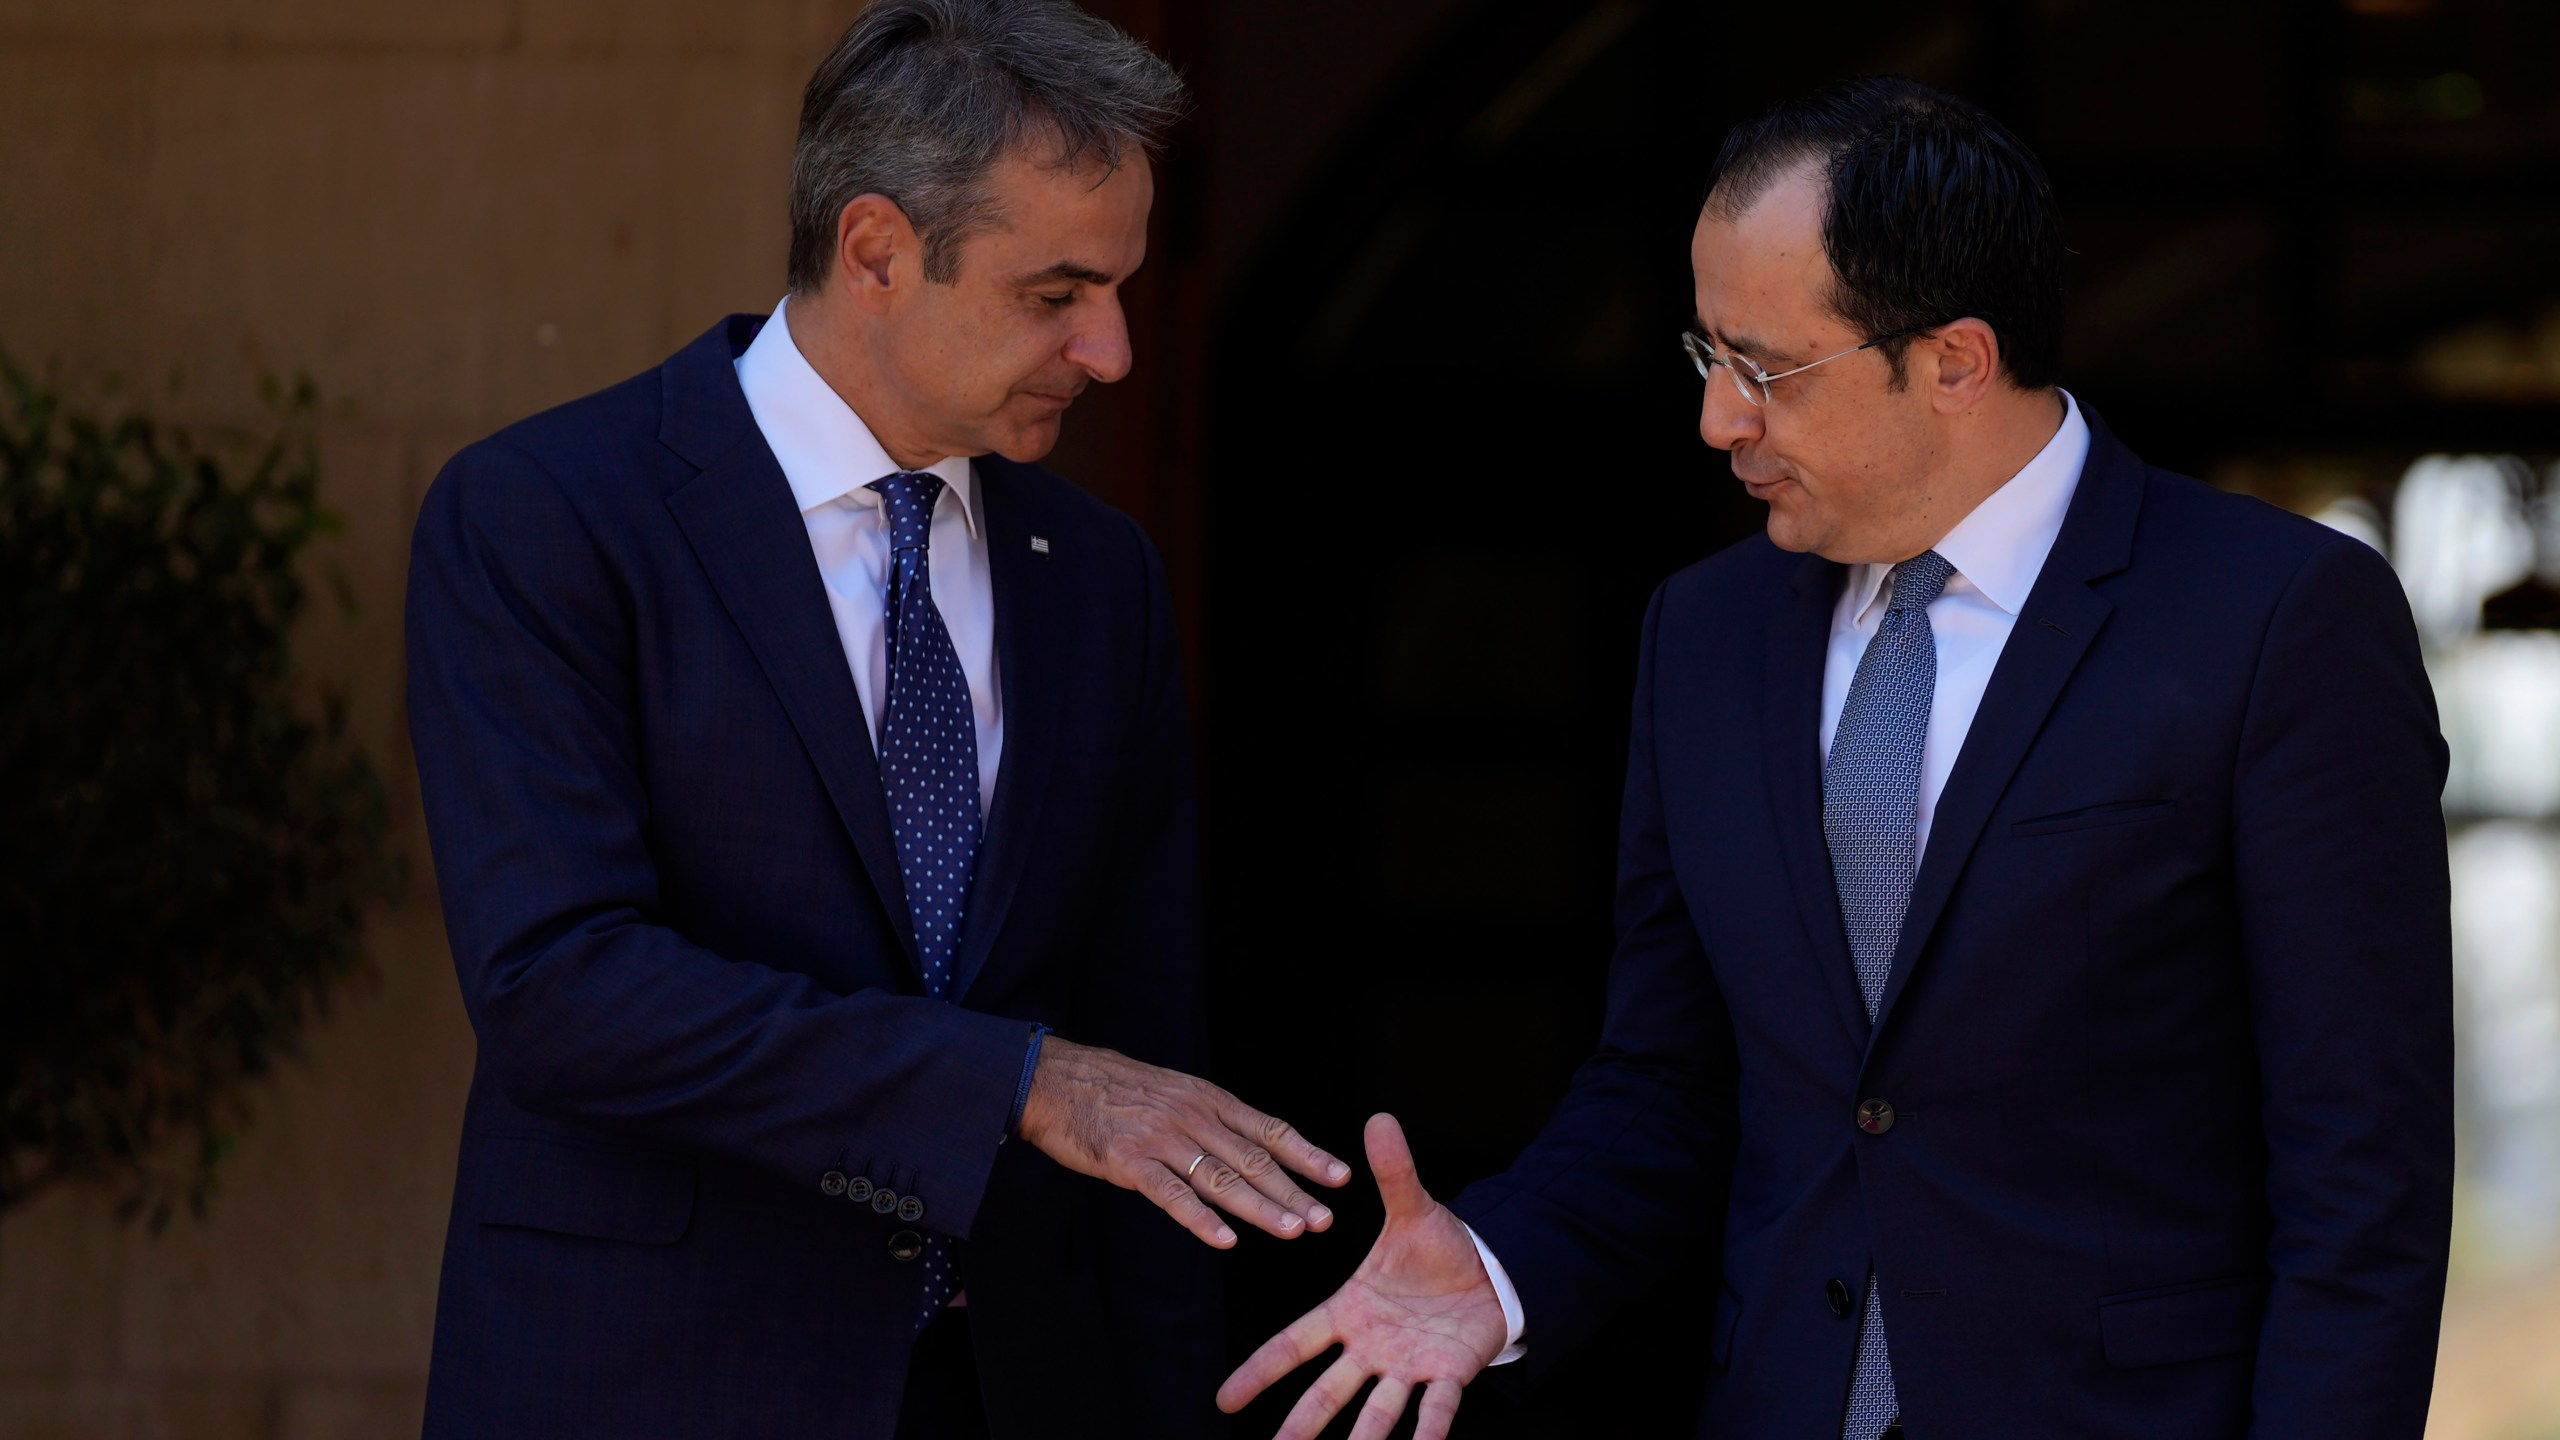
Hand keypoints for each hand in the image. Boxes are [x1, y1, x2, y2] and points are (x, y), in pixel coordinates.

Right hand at [1016, 1037, 1350, 1247]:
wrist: (1058, 1079)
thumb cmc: (1118, 1090)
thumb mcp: (1175, 1092)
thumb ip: (1211, 1120)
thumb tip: (1251, 1148)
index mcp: (1210, 1099)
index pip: (1270, 1129)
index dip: (1307, 1154)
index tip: (1341, 1177)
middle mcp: (1195, 1117)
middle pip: (1254, 1159)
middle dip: (1294, 1191)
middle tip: (1325, 1220)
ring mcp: (1164, 1139)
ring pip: (1221, 1179)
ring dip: (1260, 1208)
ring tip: (1292, 1230)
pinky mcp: (1131, 1161)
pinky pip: (1172, 1194)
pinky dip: (1199, 1218)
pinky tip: (1223, 1240)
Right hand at [1217, 1114, 1508, 1439]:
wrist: (1490, 1271)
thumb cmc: (1439, 1248)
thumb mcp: (1413, 1208)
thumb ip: (1394, 1171)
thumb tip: (1379, 1116)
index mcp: (1350, 1311)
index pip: (1295, 1344)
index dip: (1261, 1371)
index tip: (1224, 1400)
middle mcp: (1372, 1347)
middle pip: (1328, 1392)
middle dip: (1302, 1424)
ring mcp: (1408, 1367)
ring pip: (1376, 1412)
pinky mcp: (1448, 1375)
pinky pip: (1436, 1409)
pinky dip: (1428, 1433)